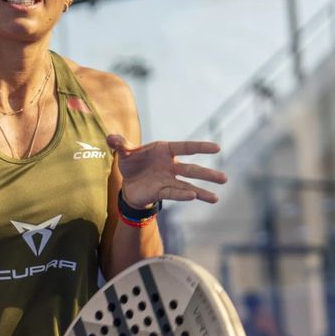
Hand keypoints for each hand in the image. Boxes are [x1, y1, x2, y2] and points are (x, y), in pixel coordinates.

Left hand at [107, 134, 226, 208]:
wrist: (128, 183)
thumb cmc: (132, 164)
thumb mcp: (124, 152)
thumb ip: (120, 144)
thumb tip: (110, 137)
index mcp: (164, 151)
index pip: (185, 147)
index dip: (200, 147)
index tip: (217, 148)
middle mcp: (171, 166)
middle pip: (192, 169)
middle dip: (207, 174)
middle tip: (224, 179)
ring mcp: (168, 180)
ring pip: (187, 186)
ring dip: (201, 191)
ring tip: (216, 198)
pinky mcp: (162, 191)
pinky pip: (174, 193)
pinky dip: (182, 195)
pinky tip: (194, 197)